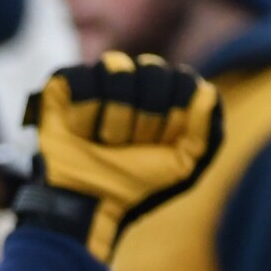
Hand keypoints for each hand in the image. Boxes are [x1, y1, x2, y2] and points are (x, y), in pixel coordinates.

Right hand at [21, 53, 222, 262]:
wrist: (87, 203)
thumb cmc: (135, 185)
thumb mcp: (184, 166)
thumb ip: (206, 130)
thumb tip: (207, 91)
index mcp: (164, 93)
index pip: (181, 80)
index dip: (173, 115)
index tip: (157, 144)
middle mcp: (133, 80)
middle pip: (152, 70)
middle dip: (144, 118)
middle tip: (127, 146)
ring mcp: (98, 81)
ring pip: (117, 68)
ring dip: (113, 117)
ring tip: (102, 141)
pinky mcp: (63, 85)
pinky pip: (81, 78)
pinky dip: (82, 112)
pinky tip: (78, 131)